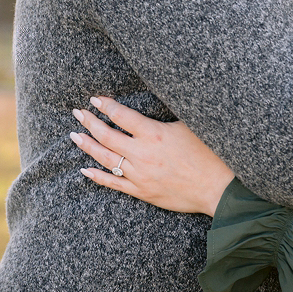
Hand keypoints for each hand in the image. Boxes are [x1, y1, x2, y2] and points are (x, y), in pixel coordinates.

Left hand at [71, 97, 234, 217]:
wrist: (217, 187)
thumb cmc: (209, 152)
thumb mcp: (189, 124)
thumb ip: (168, 115)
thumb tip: (157, 99)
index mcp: (154, 134)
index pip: (122, 116)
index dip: (106, 106)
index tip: (95, 99)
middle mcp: (142, 154)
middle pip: (107, 136)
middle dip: (90, 122)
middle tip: (77, 113)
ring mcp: (140, 175)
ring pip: (106, 159)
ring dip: (88, 146)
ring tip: (75, 136)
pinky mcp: (142, 192)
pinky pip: (114, 183)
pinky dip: (97, 176)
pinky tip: (85, 169)